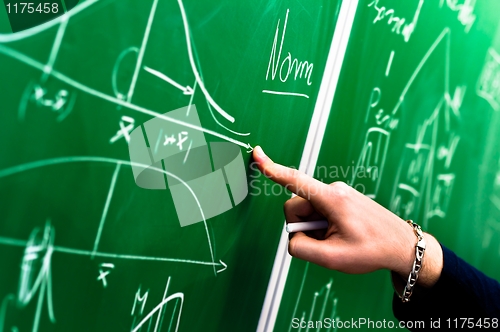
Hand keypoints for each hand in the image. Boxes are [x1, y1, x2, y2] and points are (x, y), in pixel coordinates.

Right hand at [252, 146, 442, 286]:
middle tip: (326, 242)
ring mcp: (338, 193)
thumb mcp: (332, 259)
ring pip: (307, 211)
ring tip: (337, 239)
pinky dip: (323, 226)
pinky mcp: (341, 198)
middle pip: (296, 206)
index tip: (257, 154)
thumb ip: (301, 248)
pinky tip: (341, 234)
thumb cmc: (372, 250)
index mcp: (332, 199)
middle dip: (303, 227)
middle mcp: (333, 190)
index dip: (272, 169)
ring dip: (315, 228)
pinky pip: (319, 211)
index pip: (294, 181)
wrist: (402, 245)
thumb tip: (292, 238)